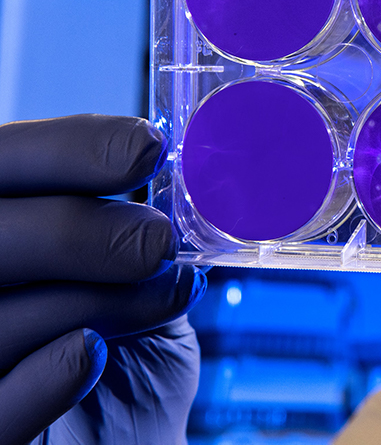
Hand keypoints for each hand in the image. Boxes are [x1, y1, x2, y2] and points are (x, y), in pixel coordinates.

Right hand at [0, 115, 204, 444]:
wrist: (116, 433)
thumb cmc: (118, 342)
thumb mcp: (125, 272)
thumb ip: (129, 223)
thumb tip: (179, 171)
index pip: (2, 159)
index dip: (70, 149)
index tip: (148, 148)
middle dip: (86, 230)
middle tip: (158, 242)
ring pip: (1, 316)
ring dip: (100, 301)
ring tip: (167, 294)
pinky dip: (49, 375)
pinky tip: (91, 354)